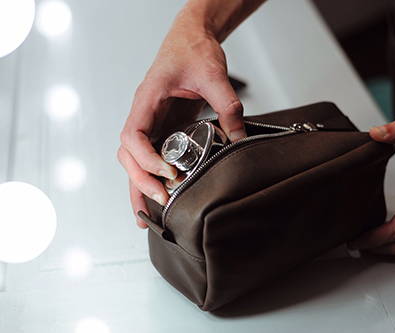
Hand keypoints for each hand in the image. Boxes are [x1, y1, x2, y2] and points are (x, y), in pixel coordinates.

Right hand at [118, 18, 245, 227]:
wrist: (191, 40)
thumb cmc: (192, 50)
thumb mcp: (213, 75)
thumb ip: (227, 106)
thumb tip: (238, 138)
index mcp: (147, 100)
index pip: (133, 137)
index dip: (146, 159)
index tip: (168, 172)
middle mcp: (143, 115)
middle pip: (128, 156)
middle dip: (142, 181)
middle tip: (164, 201)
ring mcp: (151, 124)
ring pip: (134, 162)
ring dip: (139, 188)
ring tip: (147, 217)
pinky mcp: (162, 130)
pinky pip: (149, 158)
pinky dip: (148, 180)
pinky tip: (154, 198)